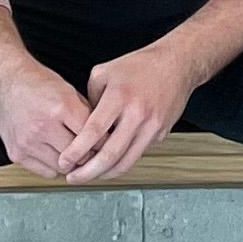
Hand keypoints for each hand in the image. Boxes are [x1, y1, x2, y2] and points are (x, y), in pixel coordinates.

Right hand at [0, 55, 93, 179]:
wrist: (6, 83)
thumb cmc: (39, 84)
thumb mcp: (69, 92)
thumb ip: (86, 115)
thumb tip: (104, 137)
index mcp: (61, 107)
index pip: (92, 136)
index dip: (103, 141)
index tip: (107, 144)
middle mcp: (43, 126)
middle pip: (79, 155)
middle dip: (89, 155)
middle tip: (92, 152)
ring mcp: (28, 142)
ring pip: (63, 167)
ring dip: (71, 163)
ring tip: (74, 153)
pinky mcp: (17, 154)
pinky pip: (46, 172)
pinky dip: (54, 167)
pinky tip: (57, 154)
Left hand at [56, 37, 195, 183]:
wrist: (177, 63)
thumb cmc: (141, 65)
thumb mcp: (105, 73)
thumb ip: (89, 100)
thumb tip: (81, 125)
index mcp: (120, 96)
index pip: (93, 132)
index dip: (76, 151)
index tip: (64, 161)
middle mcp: (138, 114)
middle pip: (110, 155)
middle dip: (87, 172)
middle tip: (73, 177)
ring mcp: (152, 126)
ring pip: (126, 161)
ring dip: (105, 174)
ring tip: (90, 175)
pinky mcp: (161, 133)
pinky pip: (138, 153)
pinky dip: (122, 161)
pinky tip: (111, 161)